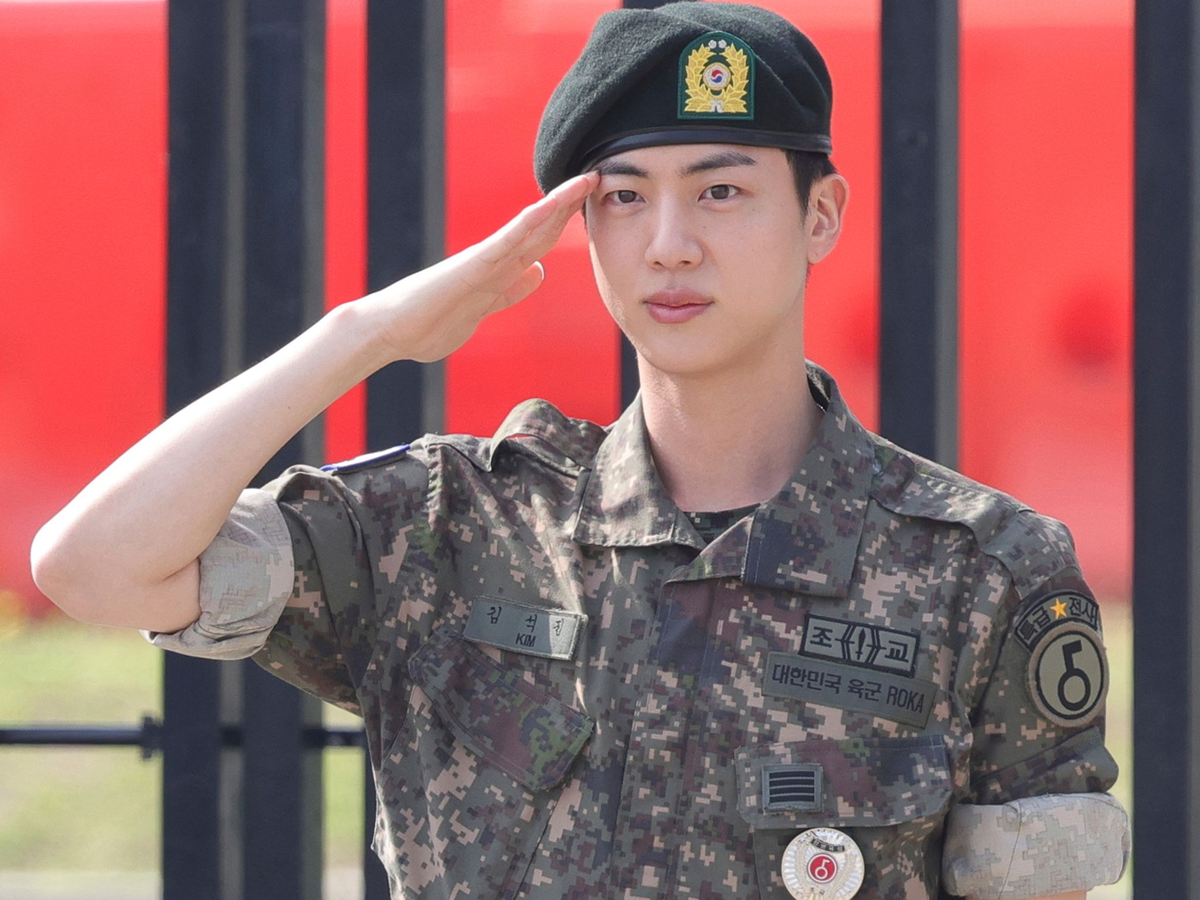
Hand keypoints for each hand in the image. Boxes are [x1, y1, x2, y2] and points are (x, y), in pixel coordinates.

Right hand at [361, 171, 599, 363]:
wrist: (390, 331)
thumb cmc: (429, 326)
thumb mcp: (484, 309)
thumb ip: (510, 292)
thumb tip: (537, 272)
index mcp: (499, 273)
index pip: (540, 243)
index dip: (565, 224)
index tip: (591, 206)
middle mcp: (495, 261)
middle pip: (541, 228)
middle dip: (570, 205)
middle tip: (598, 178)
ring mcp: (484, 260)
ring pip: (531, 226)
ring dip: (559, 203)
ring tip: (586, 180)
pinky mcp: (473, 265)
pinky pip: (508, 238)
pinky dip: (531, 220)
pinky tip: (552, 204)